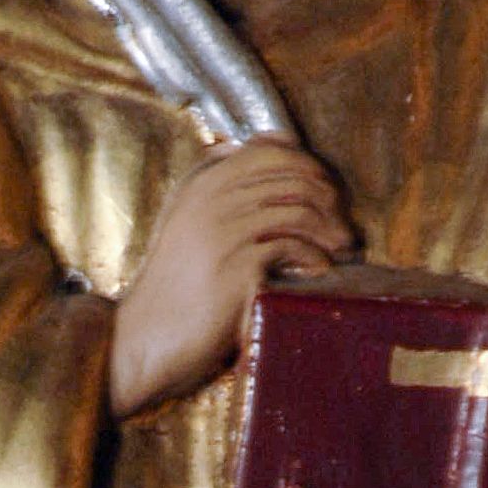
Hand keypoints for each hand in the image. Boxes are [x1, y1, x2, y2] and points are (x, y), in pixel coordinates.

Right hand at [109, 147, 350, 417]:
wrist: (145, 338)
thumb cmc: (175, 287)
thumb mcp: (189, 225)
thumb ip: (222, 190)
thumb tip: (276, 148)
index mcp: (199, 183)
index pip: (270, 150)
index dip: (308, 166)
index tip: (326, 191)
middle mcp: (210, 200)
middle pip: (290, 176)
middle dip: (327, 197)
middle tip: (342, 226)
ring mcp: (222, 232)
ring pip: (298, 208)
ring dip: (329, 228)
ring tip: (340, 249)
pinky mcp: (236, 268)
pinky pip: (293, 247)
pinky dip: (315, 258)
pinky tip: (319, 270)